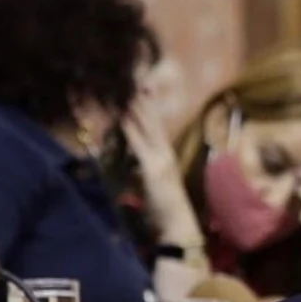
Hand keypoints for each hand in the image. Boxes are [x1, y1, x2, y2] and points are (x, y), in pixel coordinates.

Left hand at [120, 89, 202, 249]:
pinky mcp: (152, 170)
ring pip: (147, 128)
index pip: (156, 124)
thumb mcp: (154, 183)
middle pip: (153, 119)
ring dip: (136, 107)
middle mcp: (165, 153)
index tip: (142, 85)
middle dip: (144, 98)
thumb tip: (133, 158)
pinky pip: (139, 145)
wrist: (177, 226)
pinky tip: (122, 117)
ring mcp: (160, 160)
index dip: (149, 105)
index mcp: (166, 155)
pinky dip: (130, 130)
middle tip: (134, 75)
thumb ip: (145, 167)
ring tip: (126, 88)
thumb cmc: (165, 209)